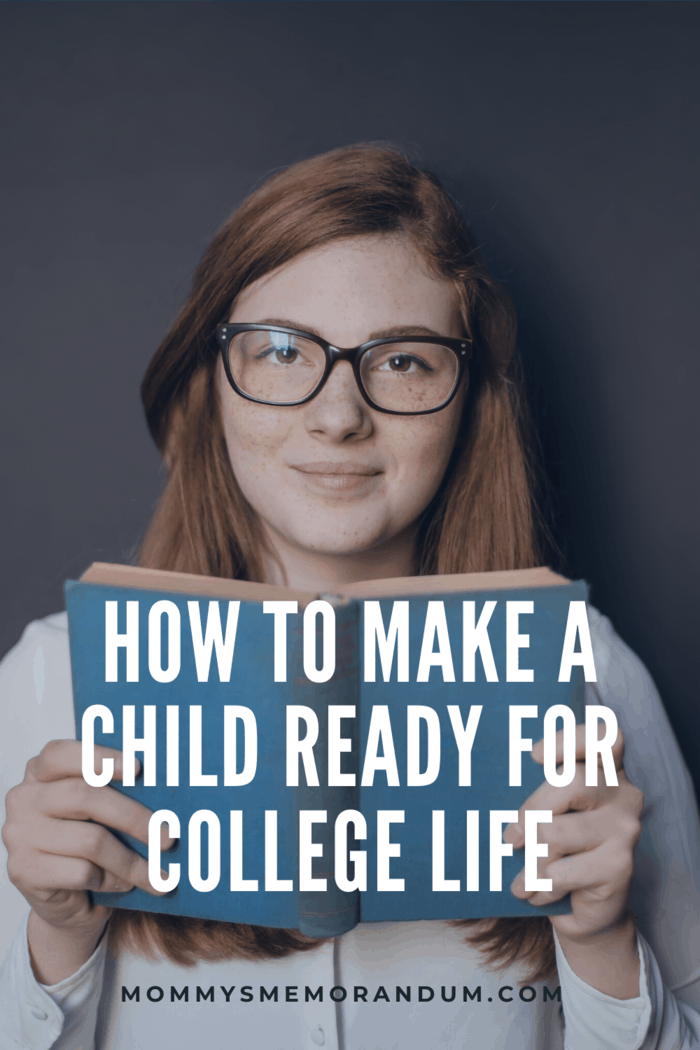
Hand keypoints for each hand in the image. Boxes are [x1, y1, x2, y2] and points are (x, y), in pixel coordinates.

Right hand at [2, 739, 171, 981]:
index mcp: (39, 772)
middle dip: (134, 817)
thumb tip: (162, 787)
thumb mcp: (98, 811)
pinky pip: (81, 872)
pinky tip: (123, 884)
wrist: (67, 900)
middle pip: (84, 797)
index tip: (138, 768)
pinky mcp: (24, 871)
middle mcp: (23, 799)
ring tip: (156, 873)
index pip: (60, 754)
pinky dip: (111, 880)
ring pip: (90, 840)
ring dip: (132, 861)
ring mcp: (19, 836)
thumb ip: (112, 791)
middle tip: (168, 838)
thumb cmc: (87, 843)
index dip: (99, 757)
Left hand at [503, 723, 643, 994]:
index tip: (534, 755)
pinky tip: (534, 893)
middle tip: (510, 837)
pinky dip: (540, 885)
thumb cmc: (556, 848)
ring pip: (559, 832)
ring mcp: (625, 828)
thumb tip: (488, 786)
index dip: (571, 739)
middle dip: (533, 810)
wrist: (582, 906)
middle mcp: (623, 792)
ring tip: (522, 876)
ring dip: (531, 860)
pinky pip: (563, 872)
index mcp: (605, 768)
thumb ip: (535, 792)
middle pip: (574, 782)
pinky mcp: (621, 865)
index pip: (603, 736)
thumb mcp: (545, 813)